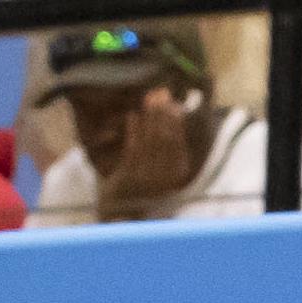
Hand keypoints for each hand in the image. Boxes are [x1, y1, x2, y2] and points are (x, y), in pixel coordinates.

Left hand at [99, 83, 203, 208]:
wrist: (123, 209)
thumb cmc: (145, 182)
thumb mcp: (163, 165)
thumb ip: (170, 142)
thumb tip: (174, 108)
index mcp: (177, 175)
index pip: (178, 142)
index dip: (175, 120)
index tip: (173, 102)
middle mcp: (165, 179)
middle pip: (165, 139)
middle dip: (163, 114)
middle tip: (160, 93)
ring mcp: (146, 179)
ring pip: (150, 142)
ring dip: (149, 117)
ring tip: (148, 98)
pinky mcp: (129, 178)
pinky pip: (133, 150)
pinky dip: (133, 131)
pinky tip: (133, 116)